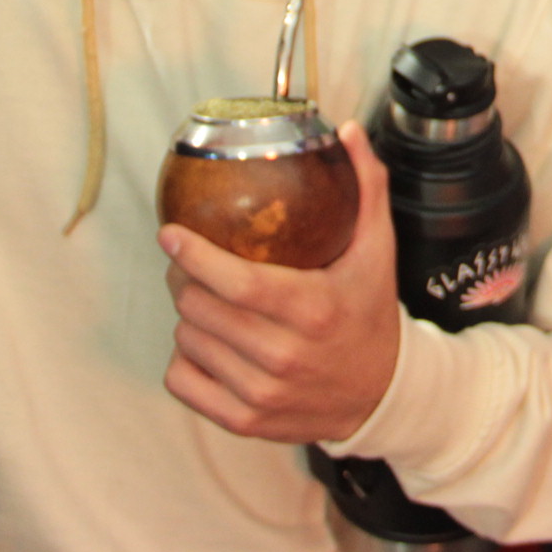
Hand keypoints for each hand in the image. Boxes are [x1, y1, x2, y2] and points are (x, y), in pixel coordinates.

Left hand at [160, 120, 403, 442]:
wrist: (381, 396)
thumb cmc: (370, 314)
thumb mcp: (378, 250)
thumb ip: (366, 187)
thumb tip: (347, 131)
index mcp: (313, 310)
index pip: (237, 283)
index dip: (194, 257)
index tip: (171, 234)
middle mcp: (284, 357)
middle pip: (201, 309)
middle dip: (184, 279)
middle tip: (189, 262)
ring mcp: (261, 393)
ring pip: (187, 342)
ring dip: (187, 316)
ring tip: (206, 301)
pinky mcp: (245, 421)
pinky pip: (182, 382)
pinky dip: (184, 360)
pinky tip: (207, 343)